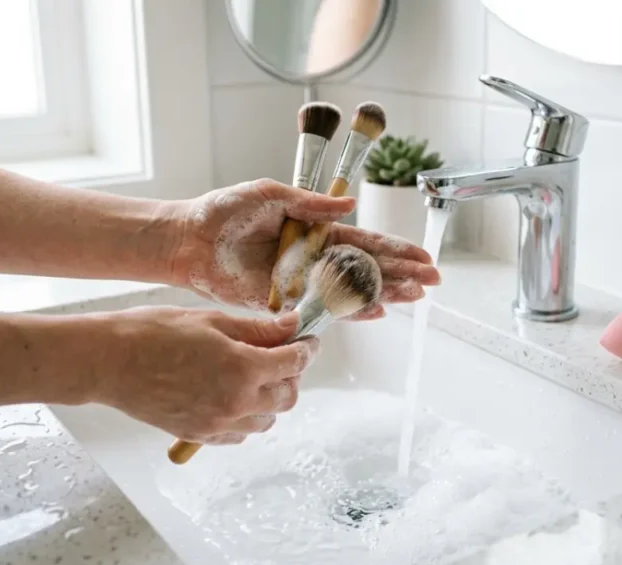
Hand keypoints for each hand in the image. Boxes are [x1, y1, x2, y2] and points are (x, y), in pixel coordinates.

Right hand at [89, 307, 316, 443]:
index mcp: (244, 368)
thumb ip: (259, 329)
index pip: (293, 362)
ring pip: (266, 420)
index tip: (307, 340)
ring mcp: (218, 423)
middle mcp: (237, 402)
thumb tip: (293, 325)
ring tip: (255, 376)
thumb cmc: (155, 332)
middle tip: (281, 355)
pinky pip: (239, 434)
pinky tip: (234, 397)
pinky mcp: (199, 434)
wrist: (108, 362)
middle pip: (287, 397)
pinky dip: (246, 418)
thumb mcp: (213, 320)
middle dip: (291, 375)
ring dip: (270, 399)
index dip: (306, 348)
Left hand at [168, 179, 440, 318]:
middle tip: (431, 282)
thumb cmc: (225, 211)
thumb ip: (311, 205)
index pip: (365, 242)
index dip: (395, 250)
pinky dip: (349, 311)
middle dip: (401, 275)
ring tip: (414, 297)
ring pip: (351, 290)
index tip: (422, 256)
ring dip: (384, 294)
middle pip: (366, 269)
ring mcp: (302, 281)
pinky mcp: (284, 301)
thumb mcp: (271, 194)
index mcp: (315, 230)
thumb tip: (350, 205)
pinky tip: (375, 313)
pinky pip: (322, 308)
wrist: (191, 239)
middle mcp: (314, 258)